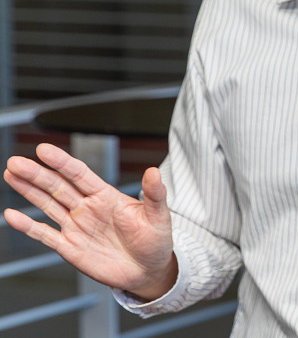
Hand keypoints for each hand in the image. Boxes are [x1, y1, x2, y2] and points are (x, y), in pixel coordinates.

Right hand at [3, 143, 177, 298]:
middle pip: (58, 186)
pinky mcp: (70, 247)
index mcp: (106, 196)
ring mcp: (76, 226)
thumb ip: (155, 194)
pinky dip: (28, 225)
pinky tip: (11, 215)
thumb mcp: (158, 216)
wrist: (148, 271)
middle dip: (36, 174)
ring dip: (28, 191)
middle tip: (15, 161)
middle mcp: (87, 208)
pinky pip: (45, 234)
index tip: (43, 150)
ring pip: (47, 204)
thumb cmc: (155, 241)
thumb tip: (154, 171)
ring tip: (11, 174)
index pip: (80, 174)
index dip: (62, 162)